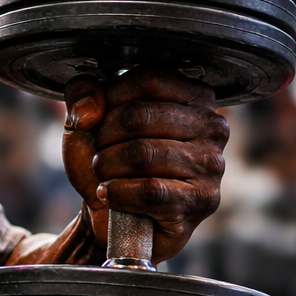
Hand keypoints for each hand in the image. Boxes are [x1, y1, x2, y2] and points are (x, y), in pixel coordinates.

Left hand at [61, 67, 227, 262]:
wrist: (109, 215)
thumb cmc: (109, 159)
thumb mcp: (87, 119)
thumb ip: (82, 93)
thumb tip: (90, 109)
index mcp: (193, 95)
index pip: (148, 79)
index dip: (111, 98)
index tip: (100, 120)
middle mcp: (212, 126)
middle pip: (140, 116)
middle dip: (104, 137)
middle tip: (101, 153)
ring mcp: (212, 165)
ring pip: (141, 154)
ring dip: (107, 166)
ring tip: (106, 174)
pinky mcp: (202, 201)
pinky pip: (150, 190)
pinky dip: (117, 193)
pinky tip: (110, 194)